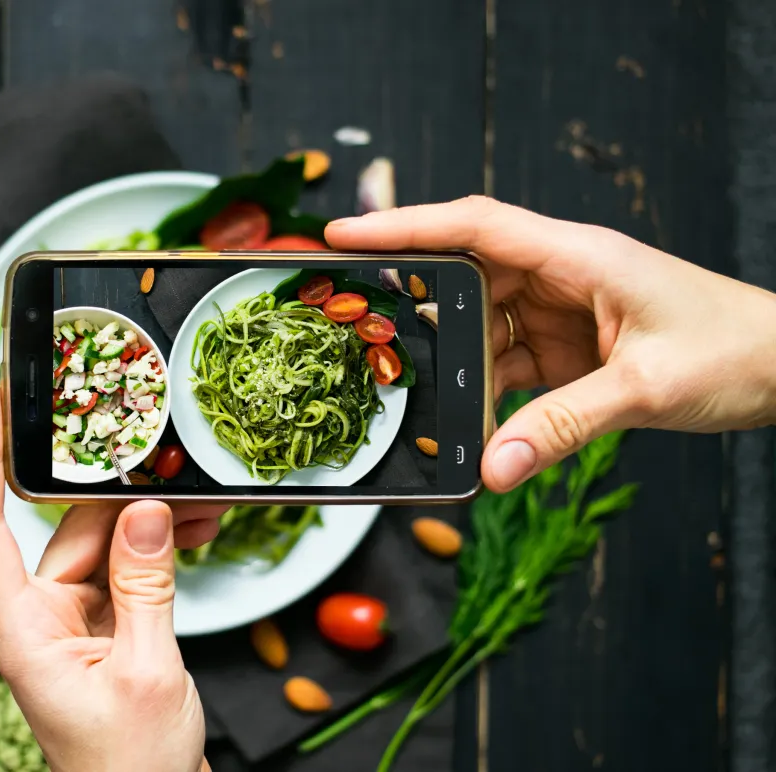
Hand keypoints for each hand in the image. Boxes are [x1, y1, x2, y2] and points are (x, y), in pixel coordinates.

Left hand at [0, 377, 218, 771]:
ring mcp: (70, 623)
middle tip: (162, 460)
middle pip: (66, 529)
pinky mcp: (102, 629)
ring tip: (199, 508)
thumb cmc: (128, 770)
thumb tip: (145, 512)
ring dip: (149, 525)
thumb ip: (145, 586)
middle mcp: (38, 618)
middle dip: (117, 494)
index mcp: (23, 630)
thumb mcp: (146, 671)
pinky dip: (158, 553)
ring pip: (102, 546)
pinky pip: (125, 572)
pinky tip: (195, 535)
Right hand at [326, 196, 775, 491]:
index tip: (345, 233)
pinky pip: (508, 366)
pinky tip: (475, 423)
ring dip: (453, 360)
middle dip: (411, 297)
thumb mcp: (646, 387)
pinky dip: (487, 395)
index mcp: (579, 256)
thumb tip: (494, 467)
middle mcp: (562, 277)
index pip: (474, 226)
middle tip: (356, 320)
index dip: (405, 226)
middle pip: (464, 274)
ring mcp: (562, 313)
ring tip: (413, 387)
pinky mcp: (568, 349)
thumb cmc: (739, 349)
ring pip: (480, 326)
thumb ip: (565, 426)